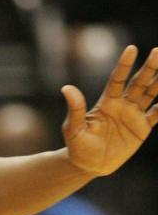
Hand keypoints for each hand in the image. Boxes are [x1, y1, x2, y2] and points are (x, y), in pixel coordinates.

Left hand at [62, 45, 157, 175]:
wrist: (88, 165)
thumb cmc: (78, 146)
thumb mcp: (74, 128)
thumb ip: (75, 109)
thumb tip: (66, 88)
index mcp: (107, 102)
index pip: (118, 80)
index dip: (124, 65)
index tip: (131, 49)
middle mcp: (123, 105)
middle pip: (138, 82)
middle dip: (149, 68)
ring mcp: (134, 115)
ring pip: (150, 94)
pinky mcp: (142, 128)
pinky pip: (157, 114)